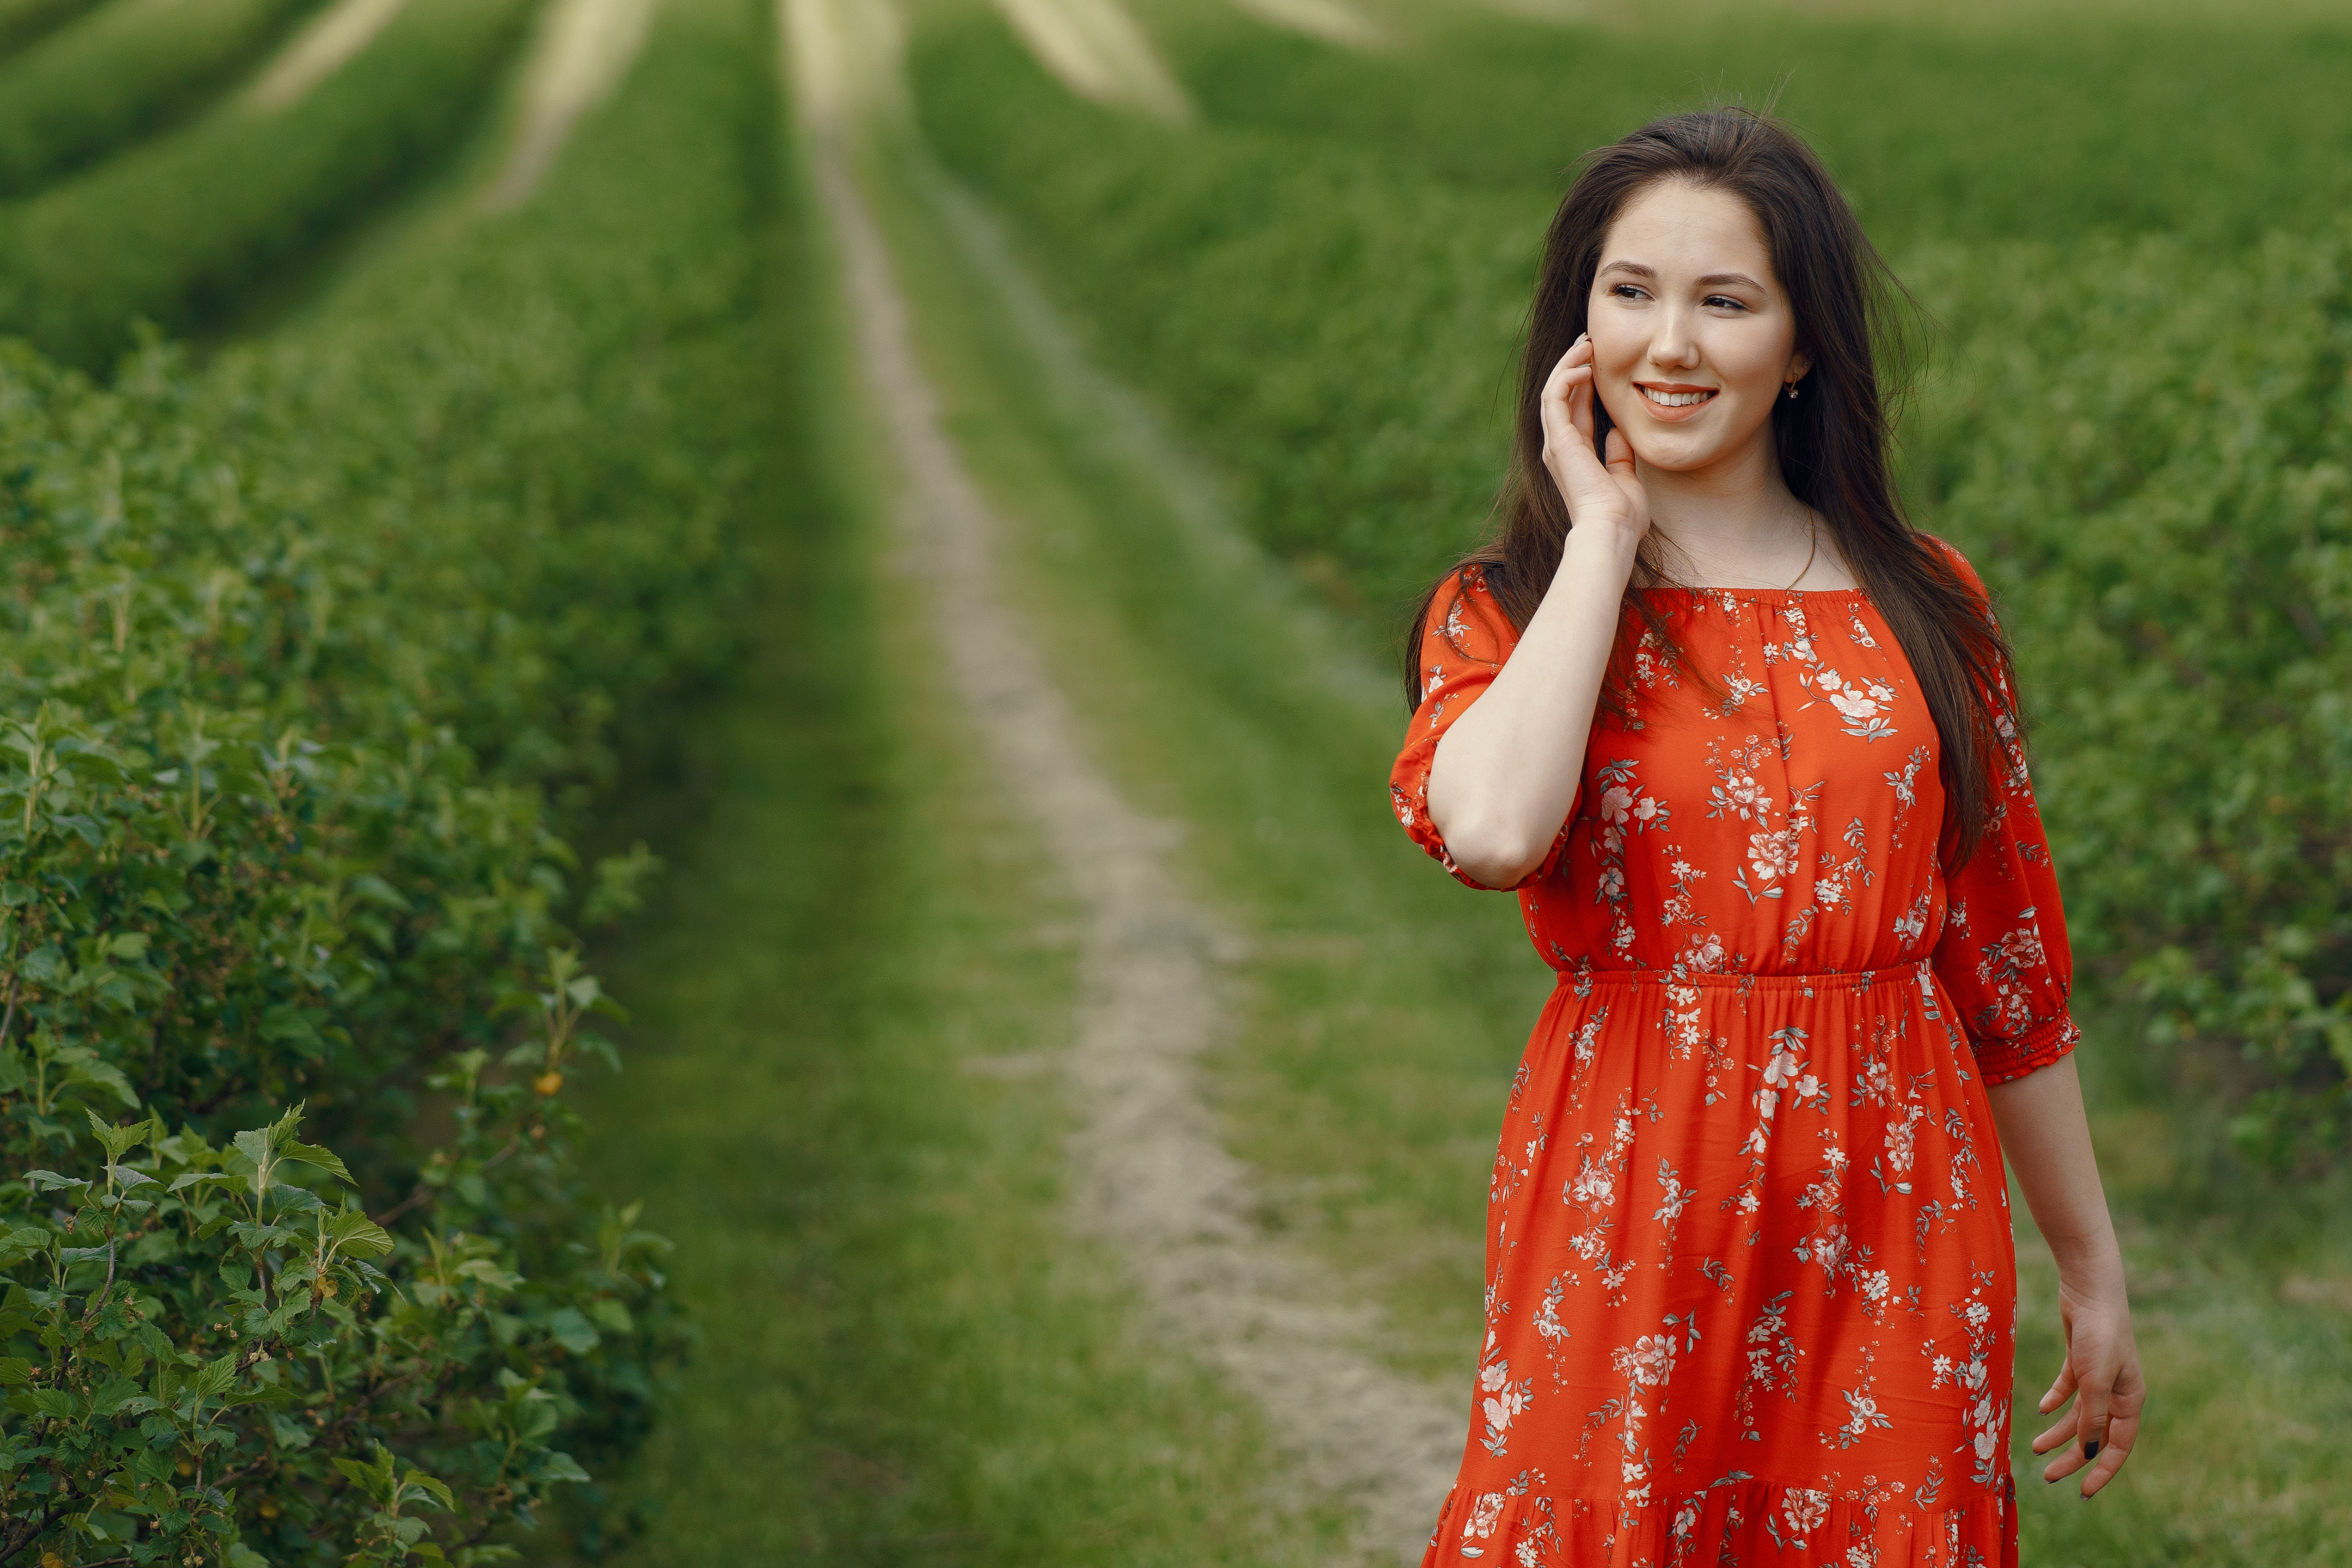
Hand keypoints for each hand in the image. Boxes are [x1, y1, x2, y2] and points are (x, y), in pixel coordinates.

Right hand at [1538, 334, 1646, 546]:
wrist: (1610, 530)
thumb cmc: (1620, 514)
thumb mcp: (1624, 477)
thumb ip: (1618, 455)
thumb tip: (1619, 433)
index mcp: (1574, 454)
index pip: (1575, 408)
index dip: (1584, 381)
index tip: (1599, 360)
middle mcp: (1559, 447)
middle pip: (1561, 394)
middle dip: (1574, 365)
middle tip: (1590, 342)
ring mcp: (1556, 443)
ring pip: (1554, 391)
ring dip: (1569, 364)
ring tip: (1587, 344)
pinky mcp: (1558, 441)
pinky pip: (1556, 399)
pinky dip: (1567, 378)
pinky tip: (1585, 365)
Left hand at [2027, 1276, 2145, 1496]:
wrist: (2090, 1289)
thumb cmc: (2099, 1335)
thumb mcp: (2095, 1380)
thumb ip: (2092, 1417)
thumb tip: (2089, 1451)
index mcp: (2130, 1400)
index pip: (2118, 1445)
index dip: (2102, 1470)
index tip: (2083, 1492)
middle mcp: (2117, 1391)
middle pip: (2095, 1434)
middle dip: (2073, 1456)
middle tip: (2048, 1476)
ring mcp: (2099, 1375)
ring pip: (2078, 1414)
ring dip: (2058, 1432)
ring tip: (2035, 1448)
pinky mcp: (2081, 1358)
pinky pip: (2069, 1388)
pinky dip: (2055, 1400)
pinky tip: (2041, 1410)